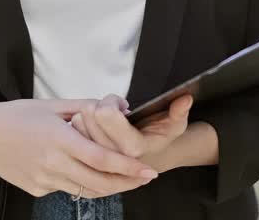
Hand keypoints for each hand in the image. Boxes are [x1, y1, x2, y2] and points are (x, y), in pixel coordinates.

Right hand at [0, 99, 159, 198]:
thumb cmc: (18, 114)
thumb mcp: (53, 104)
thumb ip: (87, 107)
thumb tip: (120, 108)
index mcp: (59, 138)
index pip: (101, 159)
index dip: (127, 167)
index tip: (148, 170)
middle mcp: (52, 163)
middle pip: (98, 182)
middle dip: (126, 183)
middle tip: (145, 178)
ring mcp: (44, 179)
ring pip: (85, 190)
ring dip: (108, 187)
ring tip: (126, 179)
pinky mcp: (36, 190)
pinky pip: (66, 189)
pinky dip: (81, 183)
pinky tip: (88, 173)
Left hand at [70, 94, 192, 162]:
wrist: (149, 160)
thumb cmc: (159, 137)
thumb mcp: (175, 124)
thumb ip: (179, 111)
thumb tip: (185, 98)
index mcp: (133, 147)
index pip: (106, 113)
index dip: (112, 101)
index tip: (122, 104)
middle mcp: (112, 155)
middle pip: (88, 114)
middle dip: (100, 105)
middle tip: (112, 110)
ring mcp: (96, 159)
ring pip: (77, 122)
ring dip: (88, 115)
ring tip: (104, 120)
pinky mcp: (85, 159)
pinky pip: (73, 131)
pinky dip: (80, 123)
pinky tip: (93, 127)